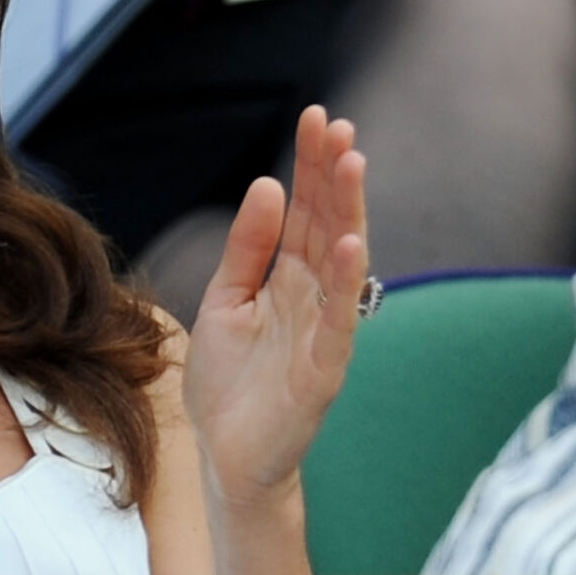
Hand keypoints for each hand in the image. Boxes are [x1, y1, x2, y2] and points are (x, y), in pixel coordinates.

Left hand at [183, 107, 369, 551]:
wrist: (225, 457)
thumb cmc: (228, 382)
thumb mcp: (224, 301)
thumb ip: (246, 248)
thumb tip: (267, 185)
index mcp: (288, 277)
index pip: (304, 210)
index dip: (310, 166)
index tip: (315, 117)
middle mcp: (313, 295)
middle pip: (326, 222)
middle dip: (332, 173)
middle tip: (336, 124)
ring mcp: (323, 329)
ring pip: (341, 260)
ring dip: (348, 211)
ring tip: (351, 162)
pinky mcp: (324, 368)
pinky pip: (339, 319)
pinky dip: (345, 281)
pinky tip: (348, 242)